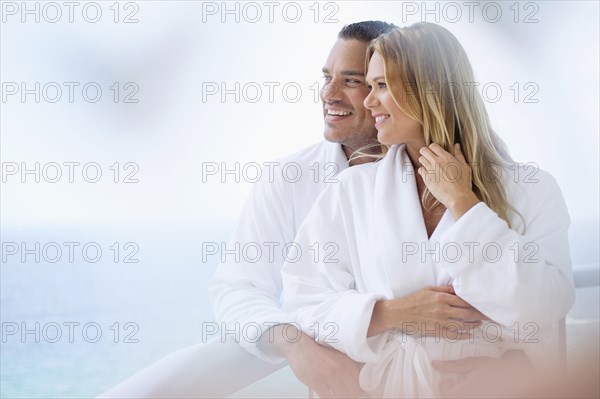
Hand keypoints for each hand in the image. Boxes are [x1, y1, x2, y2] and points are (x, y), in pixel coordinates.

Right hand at [272, 325, 364, 397]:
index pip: (360, 384)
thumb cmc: (316, 348)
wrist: (299, 344)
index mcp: (347, 362)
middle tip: (349, 395)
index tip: (361, 394)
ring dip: (341, 396)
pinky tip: (328, 394)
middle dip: (352, 395)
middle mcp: (340, 369)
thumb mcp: (337, 354)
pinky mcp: (317, 382)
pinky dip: (329, 397)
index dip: (361, 392)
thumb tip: (357, 379)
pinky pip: (327, 397)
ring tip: (338, 393)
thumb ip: (348, 365)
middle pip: (353, 392)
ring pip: (341, 396)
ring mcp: (328, 376)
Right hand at [369, 285, 486, 338]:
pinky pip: (453, 334)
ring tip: (479, 324)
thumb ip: (444, 289)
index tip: (483, 304)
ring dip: (473, 325)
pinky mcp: (436, 330)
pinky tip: (469, 334)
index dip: (475, 304)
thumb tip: (458, 289)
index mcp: (441, 298)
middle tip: (487, 316)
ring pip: (462, 325)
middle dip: (479, 315)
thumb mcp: (428, 290)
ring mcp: (440, 321)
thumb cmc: (413, 300)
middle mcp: (443, 309)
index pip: (464, 301)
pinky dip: (463, 335)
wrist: (399, 313)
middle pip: (467, 313)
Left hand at [417, 143, 478, 219]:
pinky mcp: (427, 179)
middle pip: (424, 150)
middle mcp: (437, 162)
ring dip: (423, 161)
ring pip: (421, 159)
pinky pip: (420, 170)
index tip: (434, 152)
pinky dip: (422, 170)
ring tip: (428, 165)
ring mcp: (431, 170)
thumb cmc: (463, 183)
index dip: (433, 148)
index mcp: (446, 157)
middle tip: (428, 157)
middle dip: (425, 152)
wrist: (458, 196)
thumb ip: (459, 155)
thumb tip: (456, 145)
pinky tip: (428, 174)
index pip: (433, 146)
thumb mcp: (465, 166)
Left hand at [431, 350, 532, 397]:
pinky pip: (474, 397)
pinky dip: (471, 395)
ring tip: (471, 388)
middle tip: (460, 384)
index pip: (444, 394)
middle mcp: (470, 398)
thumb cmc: (497, 369)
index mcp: (464, 392)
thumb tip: (434, 364)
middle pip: (452, 397)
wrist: (520, 380)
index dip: (445, 386)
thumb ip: (453, 366)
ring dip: (462, 393)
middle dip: (453, 392)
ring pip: (461, 398)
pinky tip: (480, 391)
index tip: (450, 380)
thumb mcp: (475, 364)